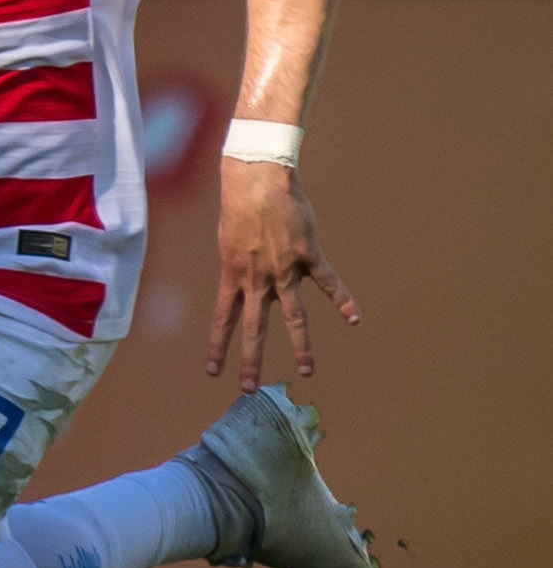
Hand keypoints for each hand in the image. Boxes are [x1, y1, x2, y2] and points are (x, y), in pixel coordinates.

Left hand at [207, 158, 359, 391]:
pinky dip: (342, 300)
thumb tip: (246, 278)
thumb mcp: (229, 239)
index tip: (214, 372)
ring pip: (293, 316)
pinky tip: (354, 318)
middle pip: (254, 327)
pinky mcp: (307, 256)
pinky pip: (327, 283)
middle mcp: (257, 278)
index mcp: (232, 274)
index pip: (222, 318)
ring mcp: (283, 270)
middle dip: (250, 360)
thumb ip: (239, 264)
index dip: (218, 346)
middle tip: (248, 389)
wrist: (258, 179)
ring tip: (306, 370)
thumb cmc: (240, 204)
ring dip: (300, 345)